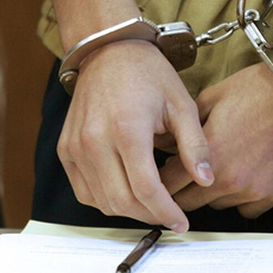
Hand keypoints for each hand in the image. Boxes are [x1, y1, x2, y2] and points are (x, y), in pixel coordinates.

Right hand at [56, 40, 213, 232]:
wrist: (109, 51)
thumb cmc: (148, 74)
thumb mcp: (181, 105)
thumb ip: (195, 145)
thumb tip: (206, 180)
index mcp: (127, 129)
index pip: (147, 190)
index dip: (166, 212)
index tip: (181, 221)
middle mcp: (95, 140)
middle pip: (122, 201)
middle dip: (149, 215)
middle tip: (168, 215)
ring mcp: (75, 146)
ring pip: (101, 200)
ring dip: (128, 209)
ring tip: (150, 203)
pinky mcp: (65, 148)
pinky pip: (83, 190)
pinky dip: (105, 199)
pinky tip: (125, 191)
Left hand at [160, 61, 272, 218]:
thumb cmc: (256, 90)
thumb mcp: (210, 99)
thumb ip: (184, 128)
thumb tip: (166, 143)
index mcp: (208, 154)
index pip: (167, 184)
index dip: (160, 179)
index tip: (161, 175)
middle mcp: (228, 179)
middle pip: (188, 203)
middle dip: (183, 189)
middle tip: (186, 175)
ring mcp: (252, 190)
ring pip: (218, 206)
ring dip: (213, 193)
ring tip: (221, 168)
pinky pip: (247, 210)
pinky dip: (242, 198)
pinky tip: (244, 177)